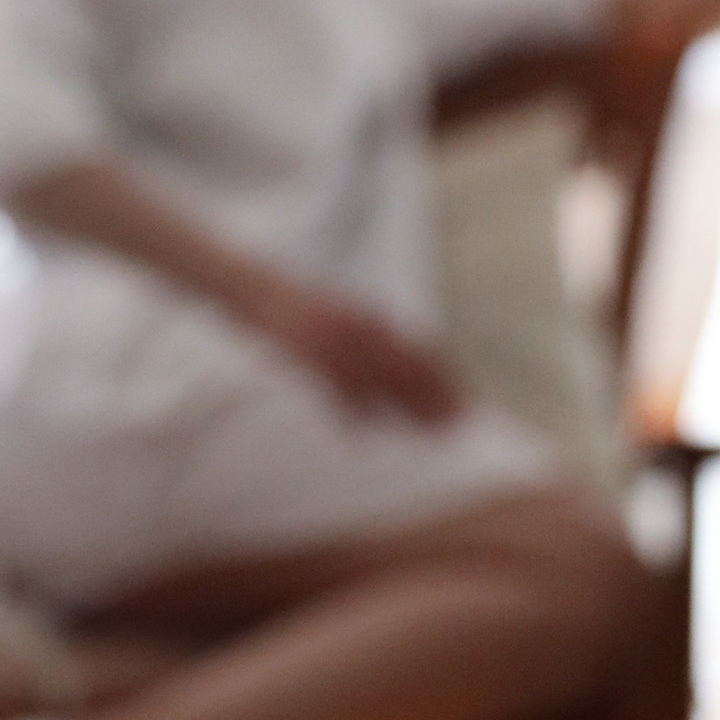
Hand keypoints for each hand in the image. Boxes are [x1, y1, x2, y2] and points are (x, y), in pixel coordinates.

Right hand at [243, 272, 467, 421]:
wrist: (254, 287)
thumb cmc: (299, 306)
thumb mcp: (343, 315)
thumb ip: (373, 337)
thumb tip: (403, 359)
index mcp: (370, 318)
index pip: (418, 350)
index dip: (445, 378)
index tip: (465, 402)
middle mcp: (359, 327)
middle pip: (406, 367)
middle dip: (435, 397)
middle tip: (458, 424)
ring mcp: (333, 340)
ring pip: (378, 380)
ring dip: (406, 407)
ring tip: (430, 431)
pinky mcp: (306, 353)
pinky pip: (335, 387)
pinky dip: (354, 409)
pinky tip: (369, 430)